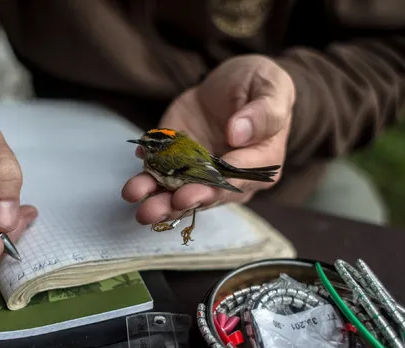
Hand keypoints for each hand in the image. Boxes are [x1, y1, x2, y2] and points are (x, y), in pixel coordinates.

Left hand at [122, 54, 294, 224]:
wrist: (231, 83)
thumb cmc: (259, 86)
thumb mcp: (271, 88)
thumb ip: (263, 112)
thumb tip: (239, 133)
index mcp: (258, 164)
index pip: (236, 181)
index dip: (213, 189)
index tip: (191, 192)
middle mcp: (228, 177)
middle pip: (203, 195)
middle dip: (178, 202)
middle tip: (156, 207)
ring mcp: (198, 171)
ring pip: (177, 192)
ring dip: (155, 199)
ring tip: (135, 198)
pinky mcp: (175, 161)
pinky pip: (158, 173)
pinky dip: (144, 177)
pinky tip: (132, 180)